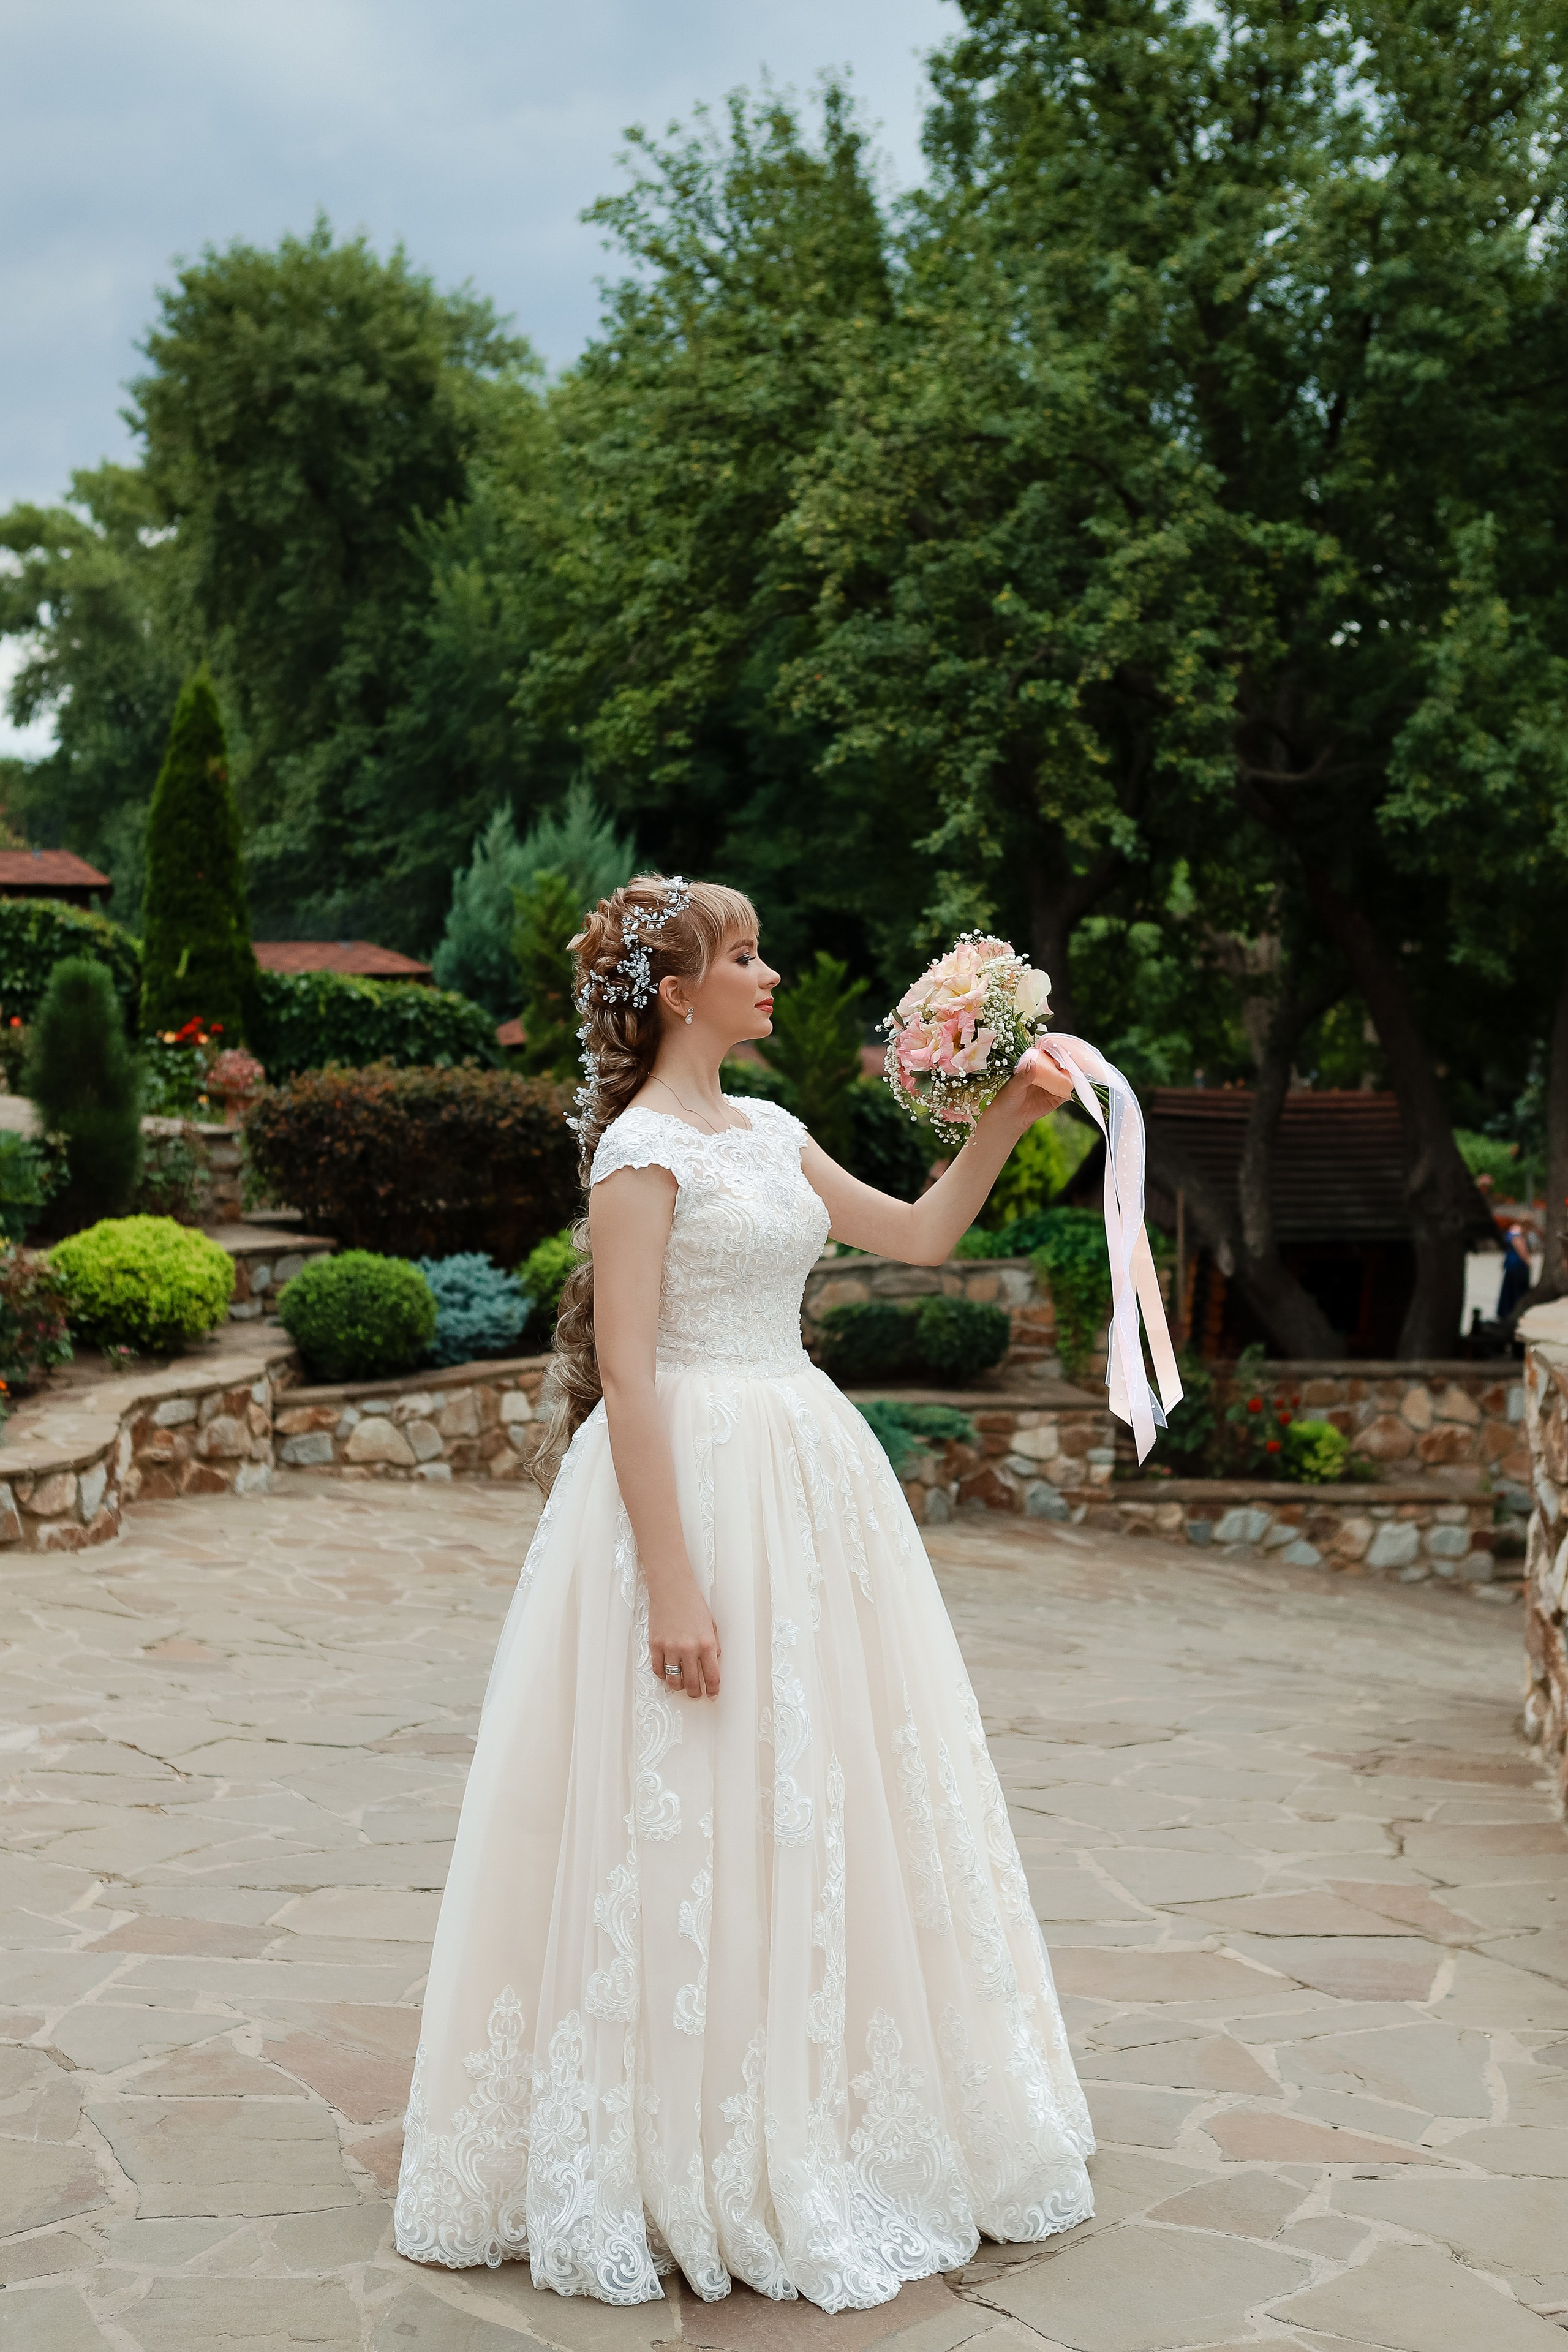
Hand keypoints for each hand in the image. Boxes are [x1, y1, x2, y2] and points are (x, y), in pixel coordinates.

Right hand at [648, 1578, 721, 1699]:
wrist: (672, 1589)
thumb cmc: (693, 1605)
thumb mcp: (711, 1626)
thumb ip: (713, 1648)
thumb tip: (712, 1666)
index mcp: (707, 1643)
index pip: (712, 1676)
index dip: (713, 1690)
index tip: (712, 1695)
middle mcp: (689, 1648)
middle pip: (692, 1683)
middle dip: (695, 1693)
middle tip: (696, 1694)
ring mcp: (670, 1648)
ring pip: (673, 1681)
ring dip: (678, 1687)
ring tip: (681, 1685)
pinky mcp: (655, 1645)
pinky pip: (658, 1670)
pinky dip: (663, 1675)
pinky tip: (668, 1673)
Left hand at [994, 1056, 1073, 1128]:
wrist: (1010, 1118)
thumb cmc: (1007, 1098)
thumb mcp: (1013, 1086)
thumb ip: (1024, 1076)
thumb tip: (1032, 1063)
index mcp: (1033, 1064)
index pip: (1046, 1053)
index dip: (1054, 1049)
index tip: (1060, 1047)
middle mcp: (1045, 1072)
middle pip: (1060, 1062)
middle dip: (1067, 1060)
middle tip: (1071, 1061)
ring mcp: (1053, 1084)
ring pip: (1067, 1076)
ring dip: (1074, 1073)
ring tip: (1080, 1071)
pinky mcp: (1058, 1097)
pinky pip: (1069, 1091)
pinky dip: (1076, 1089)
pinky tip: (1080, 1087)